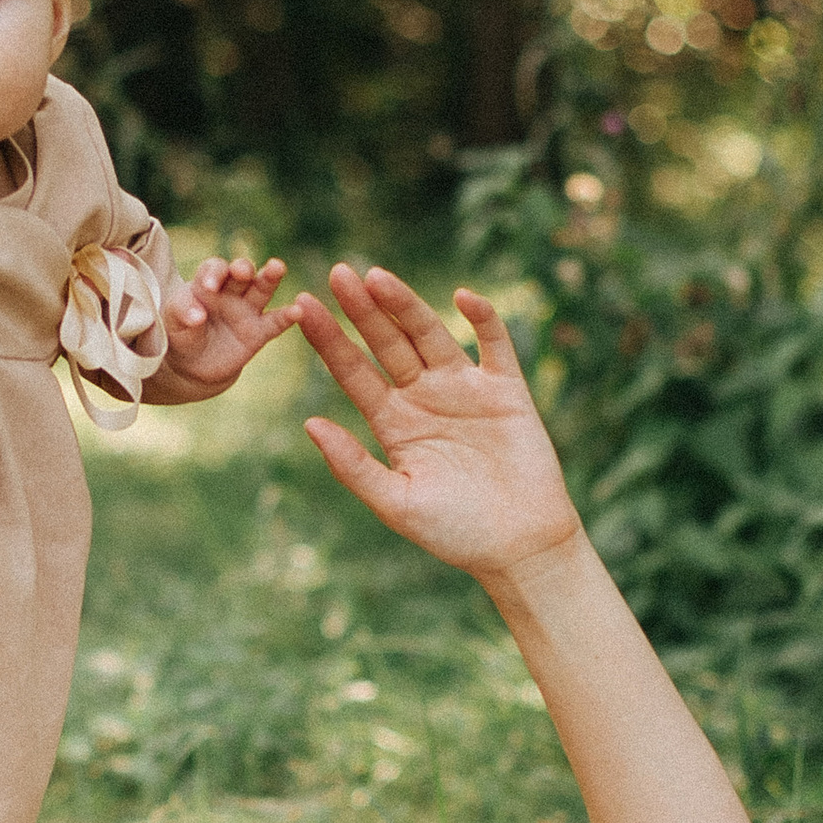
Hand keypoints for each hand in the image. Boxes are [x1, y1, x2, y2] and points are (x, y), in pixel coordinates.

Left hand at [159, 253, 299, 395]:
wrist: (193, 366)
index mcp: (208, 283)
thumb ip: (182, 313)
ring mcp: (247, 310)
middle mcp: (231, 291)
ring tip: (277, 267)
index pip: (214, 269)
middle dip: (242, 268)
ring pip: (262, 288)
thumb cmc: (182, 335)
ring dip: (270, 277)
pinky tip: (298, 311)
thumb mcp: (173, 323)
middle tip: (241, 271)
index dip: (213, 273)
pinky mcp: (259, 332)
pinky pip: (275, 322)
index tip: (209, 286)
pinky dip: (288, 316)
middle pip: (241, 272)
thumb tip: (197, 316)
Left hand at [297, 266, 579, 582]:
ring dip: (406, 305)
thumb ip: (353, 465)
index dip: (330, 340)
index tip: (303, 307)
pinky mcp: (507, 391)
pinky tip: (464, 297)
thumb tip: (309, 423)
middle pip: (387, 343)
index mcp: (392, 422)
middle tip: (338, 273)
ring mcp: (465, 390)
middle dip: (363, 311)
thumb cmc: (454, 532)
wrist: (520, 548)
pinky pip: (494, 346)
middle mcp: (424, 397)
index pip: (353, 371)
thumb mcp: (395, 502)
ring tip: (378, 277)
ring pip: (430, 335)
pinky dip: (483, 320)